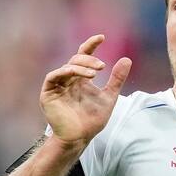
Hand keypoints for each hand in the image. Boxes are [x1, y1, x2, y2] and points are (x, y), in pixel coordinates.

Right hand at [40, 35, 131, 149]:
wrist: (79, 138)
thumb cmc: (91, 121)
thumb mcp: (109, 97)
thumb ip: (116, 79)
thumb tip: (127, 59)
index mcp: (80, 79)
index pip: (83, 56)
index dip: (91, 45)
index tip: (102, 37)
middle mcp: (68, 80)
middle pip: (76, 59)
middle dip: (89, 60)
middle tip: (102, 67)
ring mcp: (57, 86)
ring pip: (67, 66)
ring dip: (81, 66)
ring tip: (95, 73)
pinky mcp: (48, 93)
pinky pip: (54, 76)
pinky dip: (66, 71)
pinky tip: (79, 74)